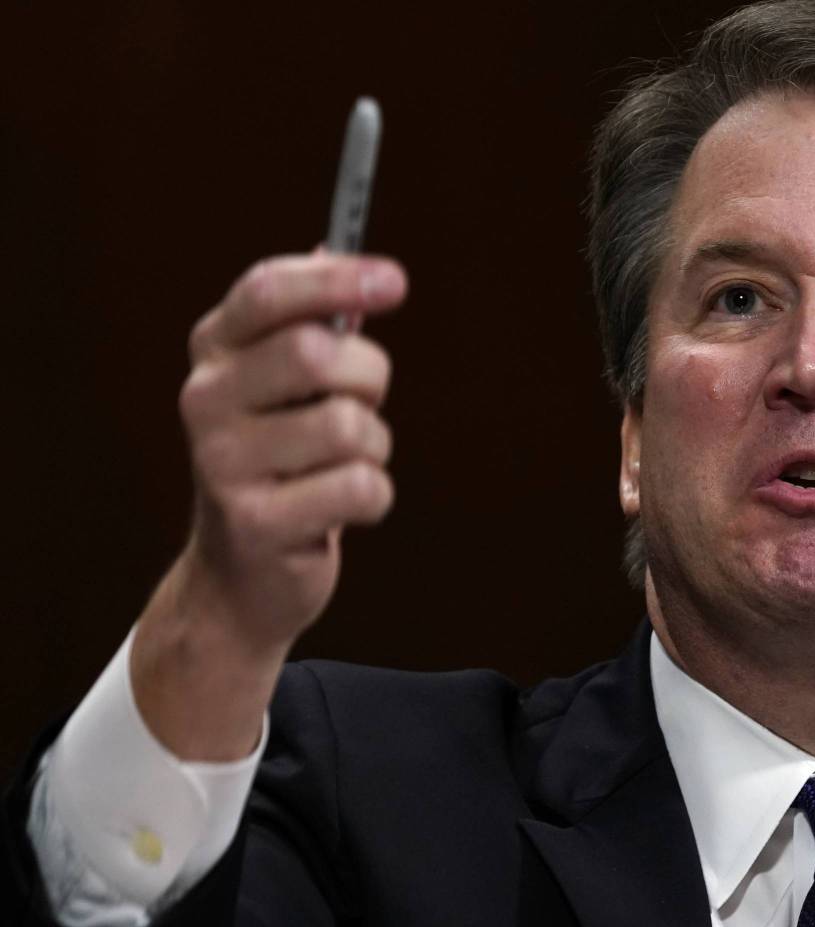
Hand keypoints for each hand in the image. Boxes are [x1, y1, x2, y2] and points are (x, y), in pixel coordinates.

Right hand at [132, 252, 406, 759]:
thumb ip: (313, 322)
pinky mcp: (255, 521)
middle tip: (366, 404)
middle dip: (369, 377)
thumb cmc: (284, 464)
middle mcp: (204, 399)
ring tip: (344, 467)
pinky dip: (374, 497)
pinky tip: (342, 508)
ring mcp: (221, 462)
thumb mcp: (288, 388)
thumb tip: (336, 246)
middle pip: (318, 355)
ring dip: (374, 448)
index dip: (336, 279)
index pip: (269, 292)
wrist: (243, 577)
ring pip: (349, 426)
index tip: (396, 281)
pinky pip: (361, 487)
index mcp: (214, 352)